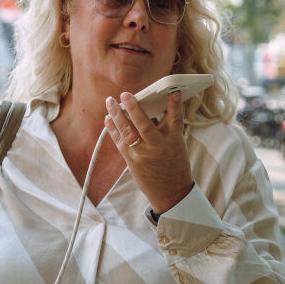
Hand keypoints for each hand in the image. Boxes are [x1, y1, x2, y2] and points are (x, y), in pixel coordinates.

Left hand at [104, 90, 194, 213]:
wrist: (170, 191)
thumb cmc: (174, 163)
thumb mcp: (176, 143)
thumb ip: (166, 126)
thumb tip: (153, 105)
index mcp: (173, 141)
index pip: (176, 119)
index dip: (175, 105)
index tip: (173, 92)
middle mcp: (157, 147)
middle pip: (145, 126)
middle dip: (134, 109)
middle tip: (125, 94)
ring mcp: (142, 155)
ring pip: (127, 133)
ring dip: (116, 115)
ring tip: (110, 101)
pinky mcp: (131, 161)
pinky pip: (120, 142)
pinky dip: (112, 129)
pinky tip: (108, 118)